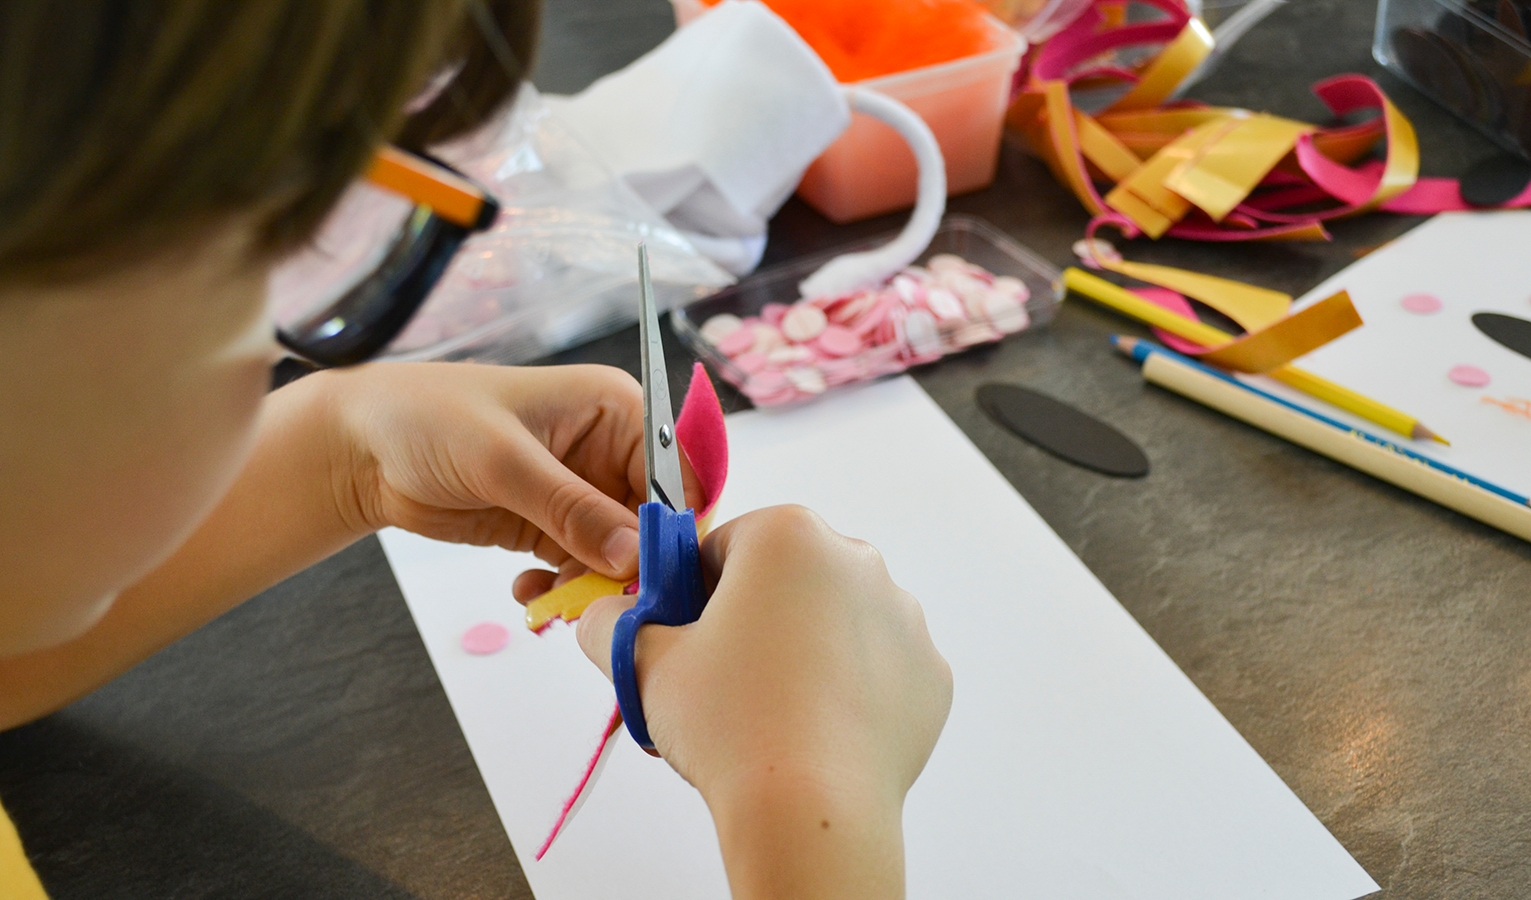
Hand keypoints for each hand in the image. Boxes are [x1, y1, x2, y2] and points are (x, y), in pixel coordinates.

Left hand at [322, 361, 692, 580]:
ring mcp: (582, 492)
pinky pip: (584, 570)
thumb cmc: (428, 419)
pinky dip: (566, 589)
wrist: (359, 448)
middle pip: (656, 521)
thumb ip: (572, 510)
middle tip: (603, 602)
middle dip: (635, 566)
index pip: (678, 472)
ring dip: (596, 585)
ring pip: (622, 555)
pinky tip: (529, 590)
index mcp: (617, 409)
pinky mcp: (553, 527)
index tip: (656, 574)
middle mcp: (611, 449)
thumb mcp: (504, 461)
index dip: (676, 525)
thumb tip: (634, 556)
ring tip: (554, 599)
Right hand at [576, 505, 951, 898]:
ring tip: (771, 712)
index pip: (725, 545)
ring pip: (834, 621)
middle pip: (786, 578)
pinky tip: (817, 729)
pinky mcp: (929, 672)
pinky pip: (877, 668)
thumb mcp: (642, 663)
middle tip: (723, 679)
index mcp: (788, 534)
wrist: (810, 810)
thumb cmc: (730, 725)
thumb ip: (611, 623)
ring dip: (804, 650)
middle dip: (754, 617)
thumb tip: (605, 615)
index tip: (685, 635)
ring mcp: (902, 616)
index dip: (695, 591)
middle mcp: (857, 559)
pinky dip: (849, 690)